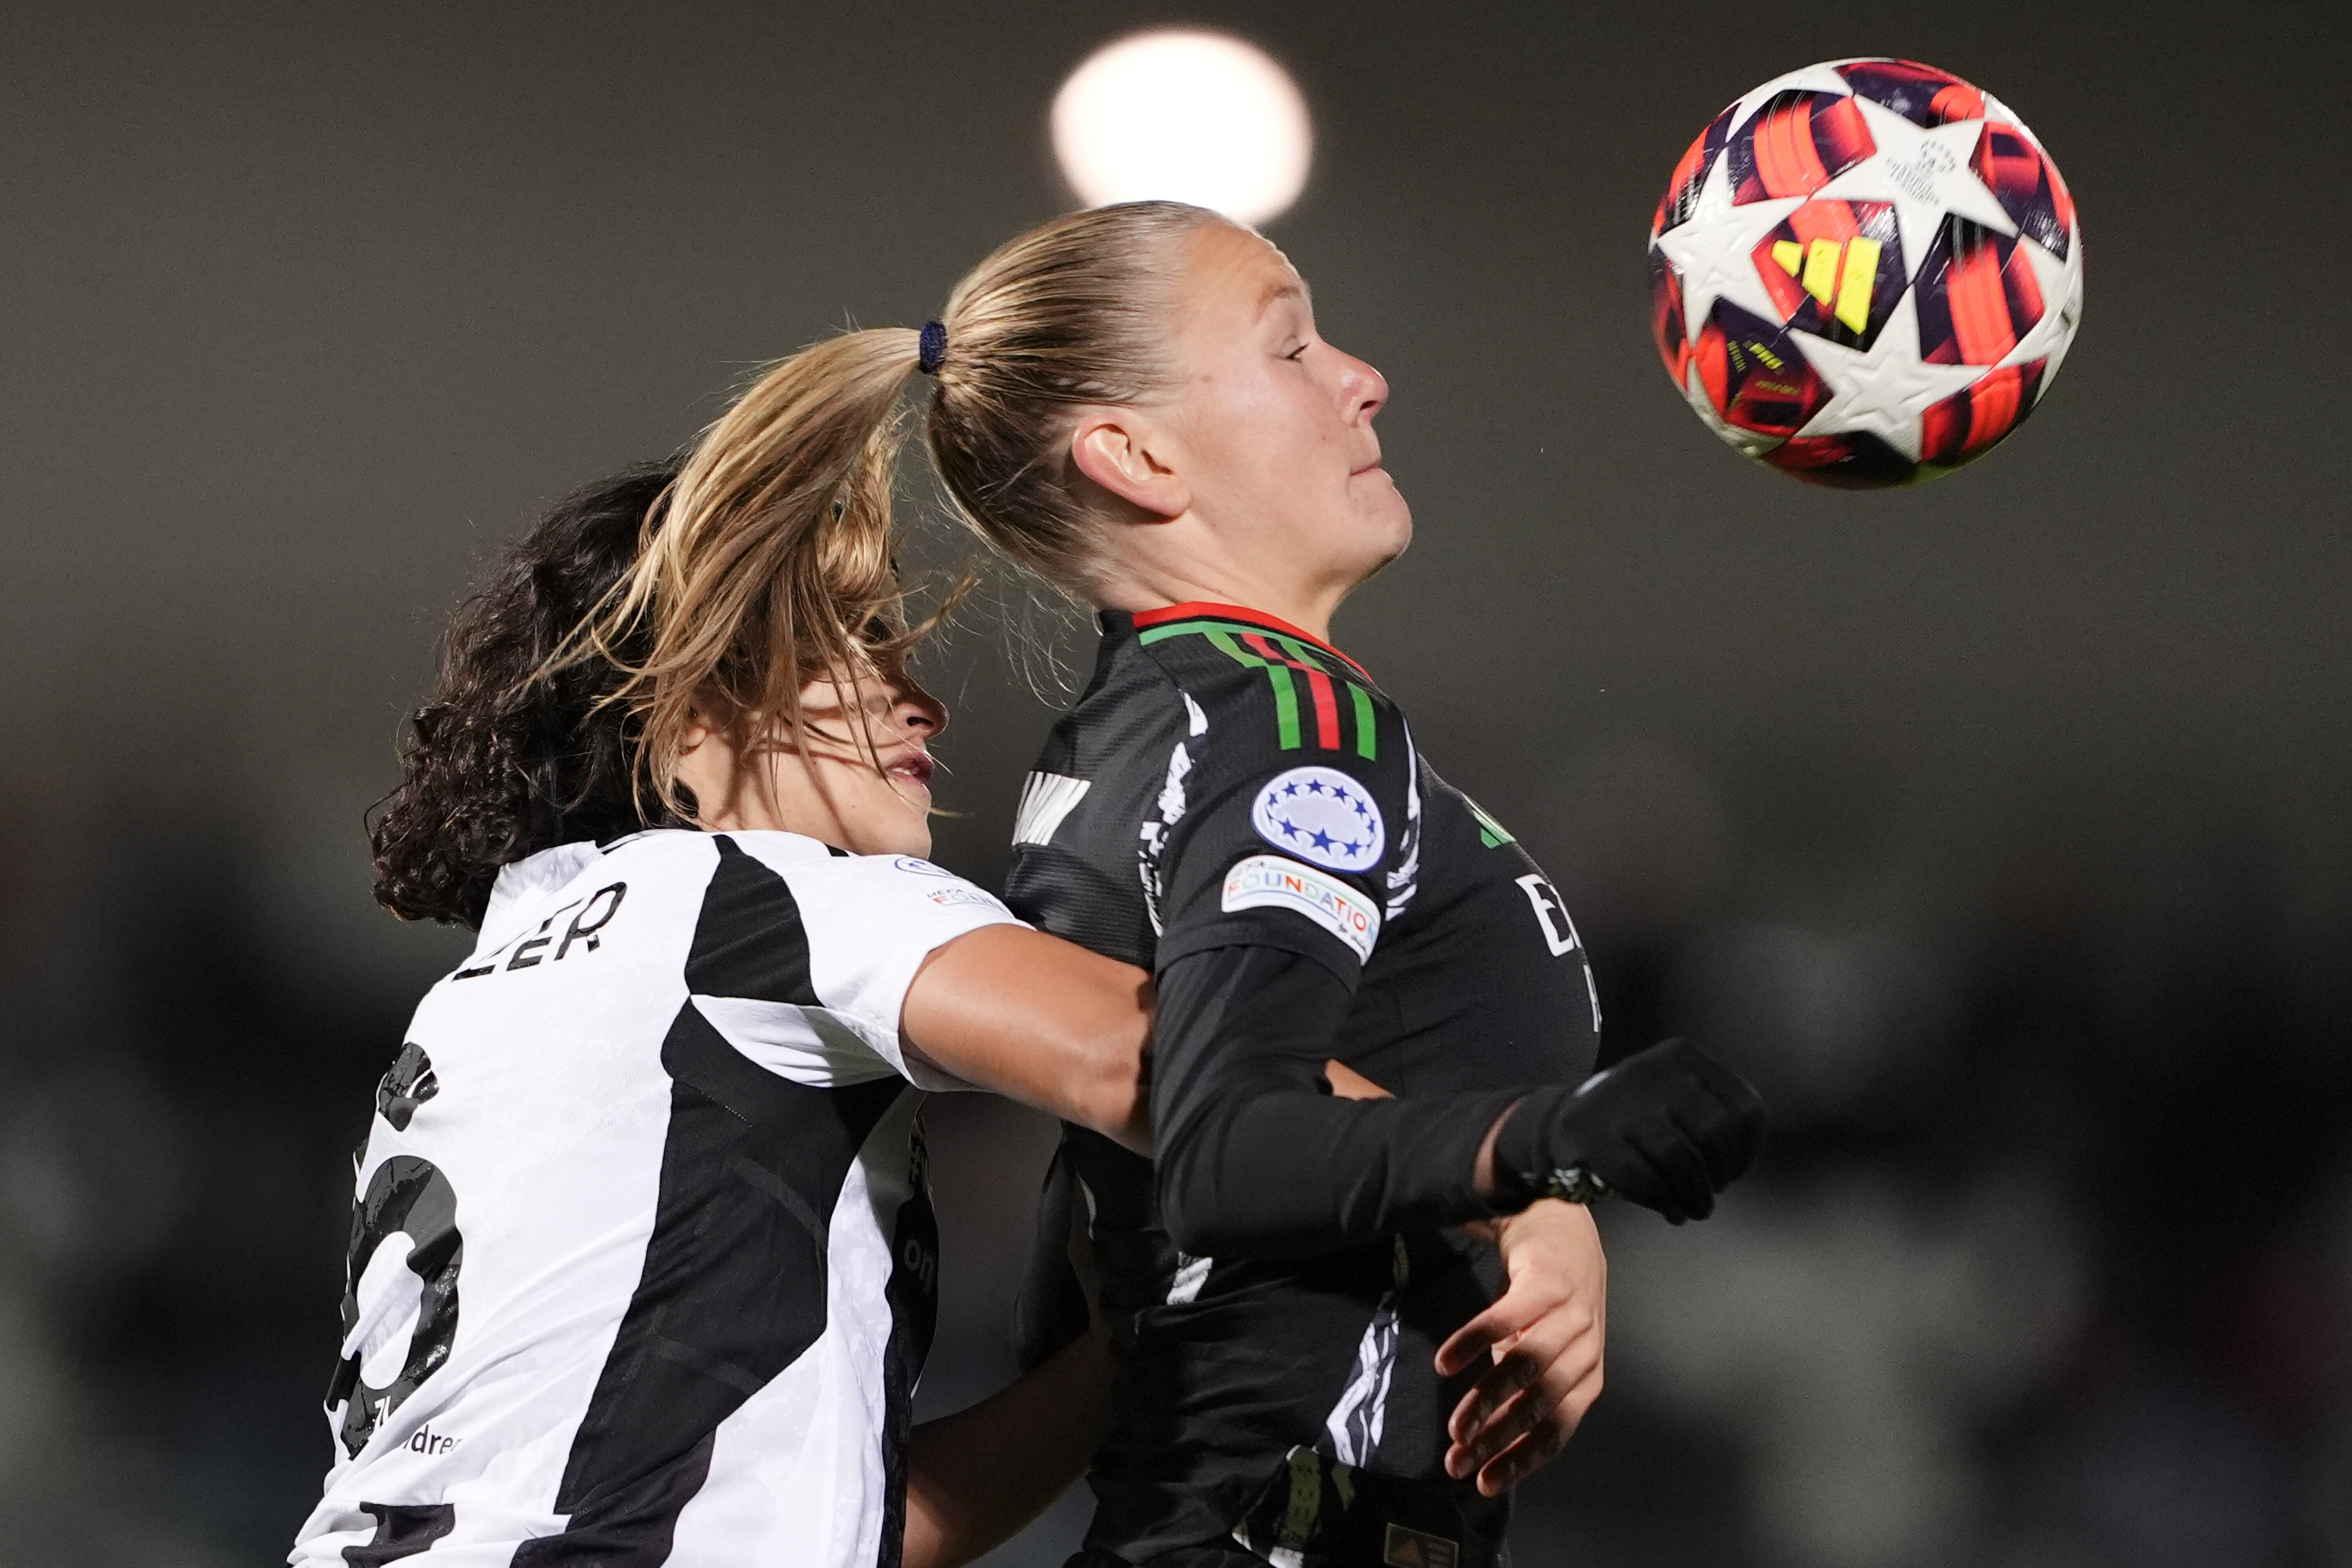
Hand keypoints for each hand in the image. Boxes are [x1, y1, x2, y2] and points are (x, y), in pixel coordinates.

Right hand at [1436, 1199, 1605, 1495]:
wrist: (1561, 1220)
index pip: (1556, 1430)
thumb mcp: (1545, 1348)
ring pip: (1525, 1369)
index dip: (1521, 1461)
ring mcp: (1572, 1314)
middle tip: (1458, 1459)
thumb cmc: (1549, 1296)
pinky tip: (1447, 1363)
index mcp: (1588, 1374)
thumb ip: (1525, 1388)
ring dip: (1486, 1401)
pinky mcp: (1547, 1282)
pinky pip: (1506, 1319)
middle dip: (1497, 1440)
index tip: (1483, 1483)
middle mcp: (1587, 1348)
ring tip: (1455, 1424)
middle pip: (1539, 1405)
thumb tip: (1485, 1440)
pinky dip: (1474, 1343)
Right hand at [1496, 1038, 1764, 1222]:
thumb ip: (1711, 1113)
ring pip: (1680, 1156)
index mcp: (1682, 1058)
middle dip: (1718, 1174)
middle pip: (1713, 1132)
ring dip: (1693, 1194)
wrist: (1561, 1122)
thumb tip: (1738, 1159)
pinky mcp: (1594, 1136)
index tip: (1734, 1171)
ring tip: (1691, 1208)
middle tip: (1708, 1193)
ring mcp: (1620, 1102)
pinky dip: (1661, 1199)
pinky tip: (1665, 1206)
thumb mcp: (1675, 1096)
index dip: (1747, 1150)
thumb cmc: (1632, 1121)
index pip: (1744, 1106)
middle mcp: (1653, 1071)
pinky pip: (1643, 1176)